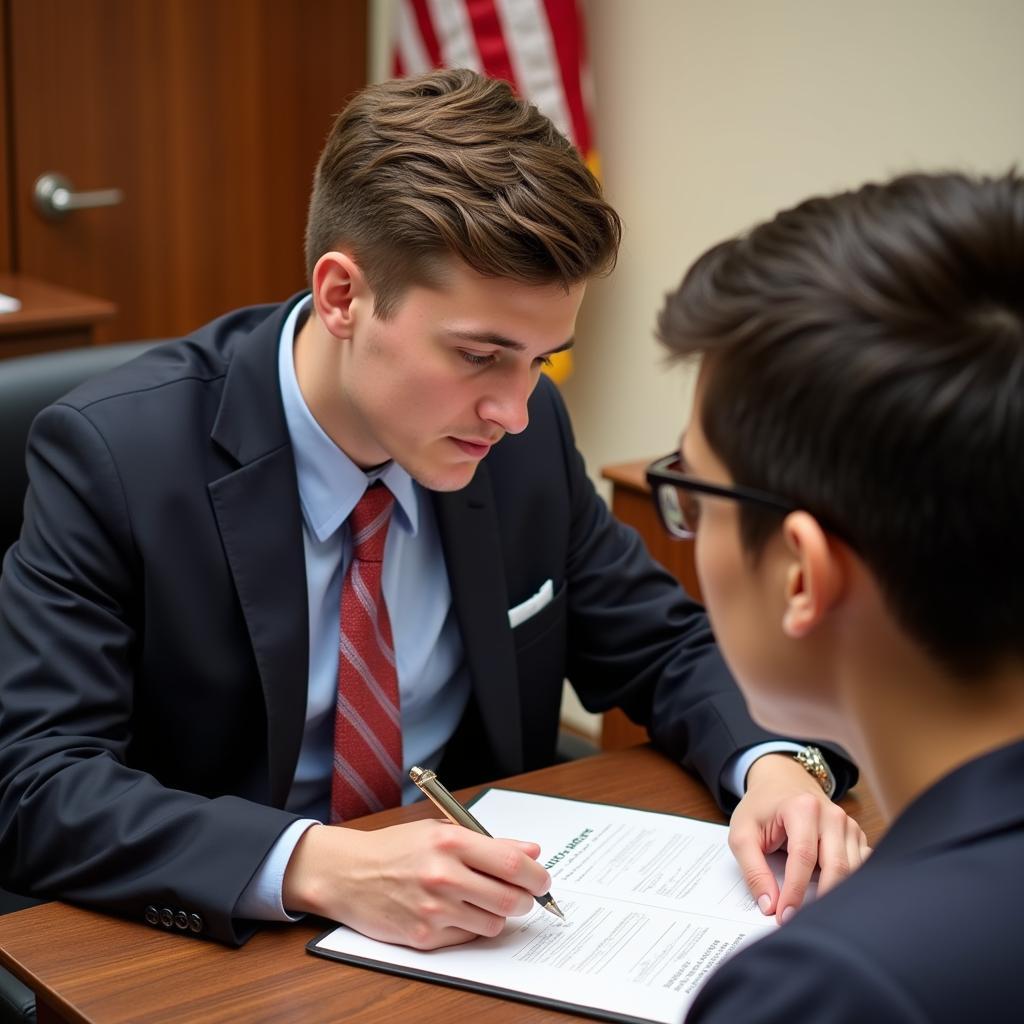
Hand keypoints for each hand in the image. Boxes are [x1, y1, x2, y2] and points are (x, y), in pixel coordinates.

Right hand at [282, 818, 550, 948]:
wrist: (349, 874)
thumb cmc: (396, 849)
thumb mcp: (441, 831)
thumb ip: (489, 842)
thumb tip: (532, 851)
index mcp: (451, 842)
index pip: (513, 864)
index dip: (537, 875)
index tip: (542, 879)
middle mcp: (443, 876)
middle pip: (510, 899)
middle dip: (525, 900)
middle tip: (524, 896)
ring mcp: (433, 910)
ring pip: (493, 923)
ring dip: (496, 915)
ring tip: (481, 900)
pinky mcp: (423, 937)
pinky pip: (467, 938)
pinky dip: (470, 927)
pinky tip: (456, 911)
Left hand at [728, 753, 869, 924]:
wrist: (782, 781)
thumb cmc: (762, 807)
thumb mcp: (742, 833)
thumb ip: (753, 869)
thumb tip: (769, 904)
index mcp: (802, 808)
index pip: (804, 858)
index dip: (795, 892)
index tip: (785, 916)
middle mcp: (832, 815)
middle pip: (836, 867)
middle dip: (822, 899)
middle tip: (804, 922)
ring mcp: (848, 825)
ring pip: (852, 870)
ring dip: (836, 894)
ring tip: (818, 913)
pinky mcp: (856, 836)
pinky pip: (861, 866)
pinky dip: (849, 884)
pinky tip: (833, 896)